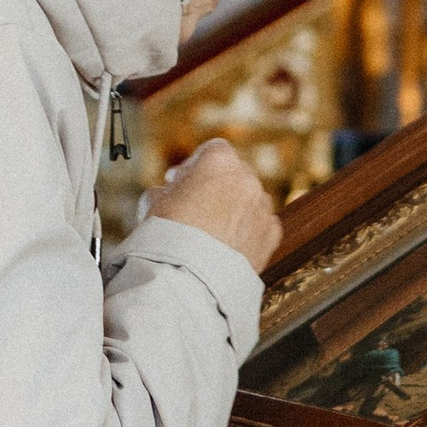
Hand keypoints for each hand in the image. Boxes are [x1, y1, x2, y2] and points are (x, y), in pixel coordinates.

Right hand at [150, 136, 280, 274]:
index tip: (179, 181)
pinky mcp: (271, 235)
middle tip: (195, 207)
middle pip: (234, 174)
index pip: (212, 150)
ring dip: (234, 209)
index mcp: (219, 161)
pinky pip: (260, 226)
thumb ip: (166, 190)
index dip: (194, 165)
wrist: (190, 276)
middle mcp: (247, 178)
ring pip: (249, 200)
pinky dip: (247, 232)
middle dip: (216, 187)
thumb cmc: (169, 236)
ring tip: (211, 233)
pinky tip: (228, 245)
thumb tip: (166, 193)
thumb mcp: (155, 202)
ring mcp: (263, 206)